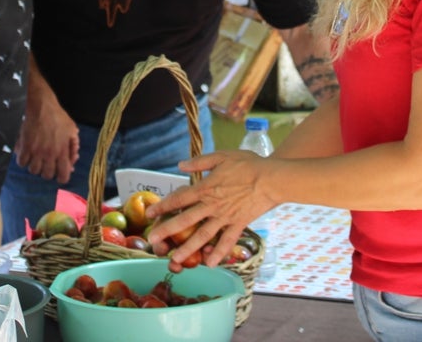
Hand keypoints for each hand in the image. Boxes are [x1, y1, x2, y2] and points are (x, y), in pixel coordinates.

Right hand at [15, 92, 79, 182]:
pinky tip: (26, 153)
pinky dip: (23, 160)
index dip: (62, 178)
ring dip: (34, 166)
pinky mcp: (24, 146)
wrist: (41, 105)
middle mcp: (50, 153)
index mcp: (63, 151)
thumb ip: (74, 148)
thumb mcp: (72, 130)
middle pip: (46, 175)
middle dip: (47, 171)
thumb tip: (73, 163)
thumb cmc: (57, 117)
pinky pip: (21, 163)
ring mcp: (36, 151)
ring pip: (33, 170)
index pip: (64, 176)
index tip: (59, 175)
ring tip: (36, 158)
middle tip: (46, 163)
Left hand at [147, 150, 275, 270]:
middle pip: (185, 220)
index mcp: (206, 188)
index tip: (150, 214)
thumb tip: (180, 165)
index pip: (179, 198)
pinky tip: (210, 263)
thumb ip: (199, 162)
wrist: (271, 178)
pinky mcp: (239, 224)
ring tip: (175, 259)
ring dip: (188, 248)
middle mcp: (212, 205)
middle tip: (153, 241)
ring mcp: (225, 217)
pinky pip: (226, 241)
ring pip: (203, 235)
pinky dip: (218, 253)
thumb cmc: (247, 164)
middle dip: (167, 231)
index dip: (163, 206)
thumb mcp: (221, 157)